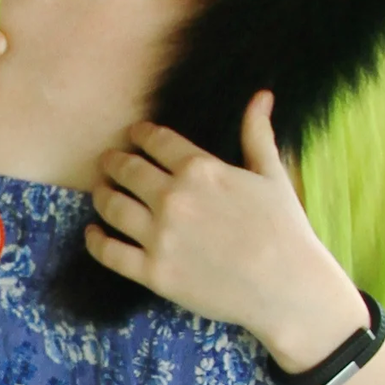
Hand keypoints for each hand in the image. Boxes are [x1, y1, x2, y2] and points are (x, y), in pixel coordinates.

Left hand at [86, 91, 366, 364]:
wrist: (288, 289)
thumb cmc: (284, 229)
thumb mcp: (272, 175)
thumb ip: (257, 133)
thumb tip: (262, 95)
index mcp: (200, 169)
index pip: (153, 140)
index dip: (140, 134)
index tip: (135, 136)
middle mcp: (173, 198)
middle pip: (125, 168)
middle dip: (114, 161)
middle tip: (110, 162)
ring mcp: (160, 236)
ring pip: (110, 205)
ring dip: (102, 194)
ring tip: (103, 192)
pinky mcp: (154, 273)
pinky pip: (108, 252)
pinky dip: (95, 240)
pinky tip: (95, 232)